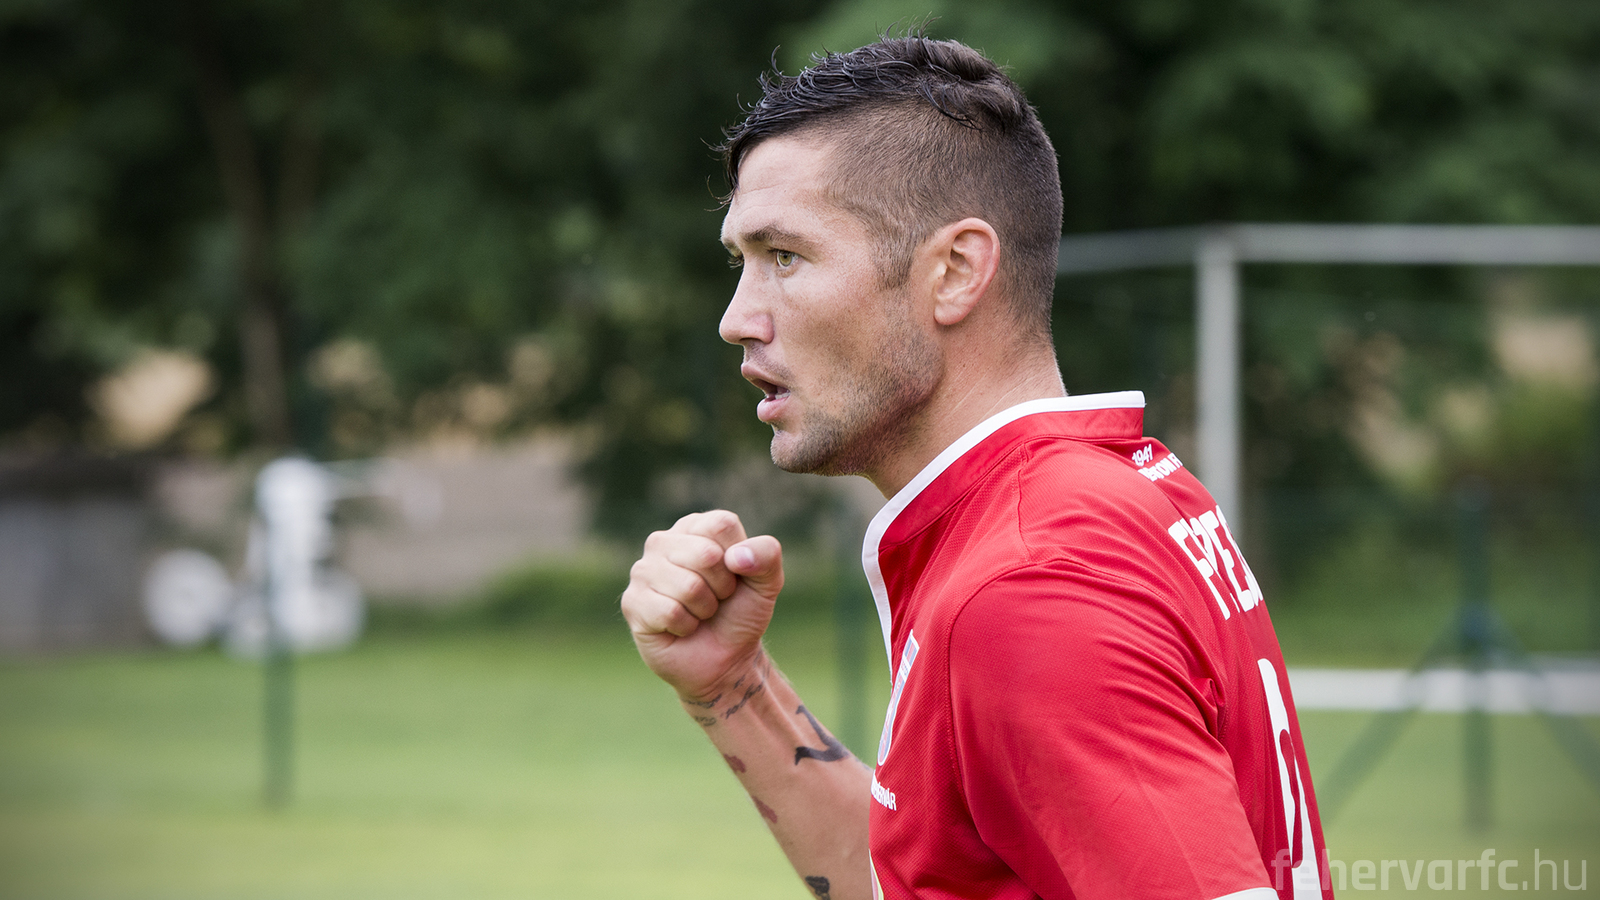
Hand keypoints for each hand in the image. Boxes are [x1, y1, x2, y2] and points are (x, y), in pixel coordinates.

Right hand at [621, 510, 783, 701]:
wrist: (724, 660)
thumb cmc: (740, 613)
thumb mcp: (766, 581)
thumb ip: (766, 555)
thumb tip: (736, 557)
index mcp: (694, 527)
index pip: (721, 526)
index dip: (739, 558)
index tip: (735, 576)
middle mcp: (663, 542)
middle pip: (706, 554)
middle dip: (722, 587)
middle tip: (716, 599)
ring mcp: (643, 571)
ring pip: (688, 586)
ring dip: (704, 609)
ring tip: (699, 613)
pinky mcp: (632, 602)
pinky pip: (669, 612)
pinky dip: (686, 626)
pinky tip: (681, 627)